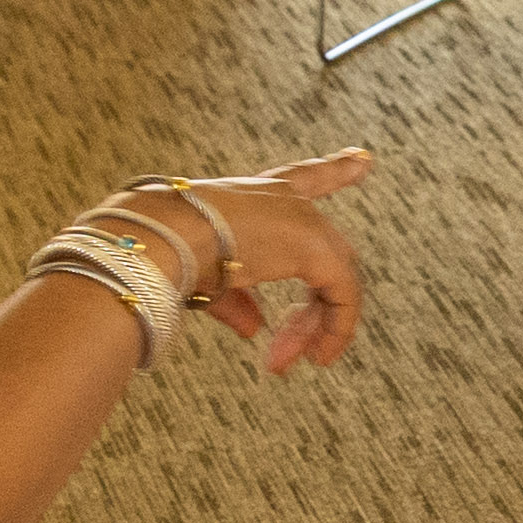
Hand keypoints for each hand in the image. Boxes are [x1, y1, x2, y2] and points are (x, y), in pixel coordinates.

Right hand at [129, 150, 372, 372]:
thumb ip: (238, 301)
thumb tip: (254, 328)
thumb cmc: (168, 251)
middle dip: (323, 310)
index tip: (363, 160)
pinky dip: (335, 328)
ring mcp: (303, 218)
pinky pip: (342, 293)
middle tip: (315, 354)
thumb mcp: (207, 278)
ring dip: (318, 327)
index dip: (334, 170)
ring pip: (335, 279)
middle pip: (327, 255)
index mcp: (256, 196)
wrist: (159, 241)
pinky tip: (320, 356)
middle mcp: (285, 199)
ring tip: (299, 362)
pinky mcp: (314, 245)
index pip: (303, 179)